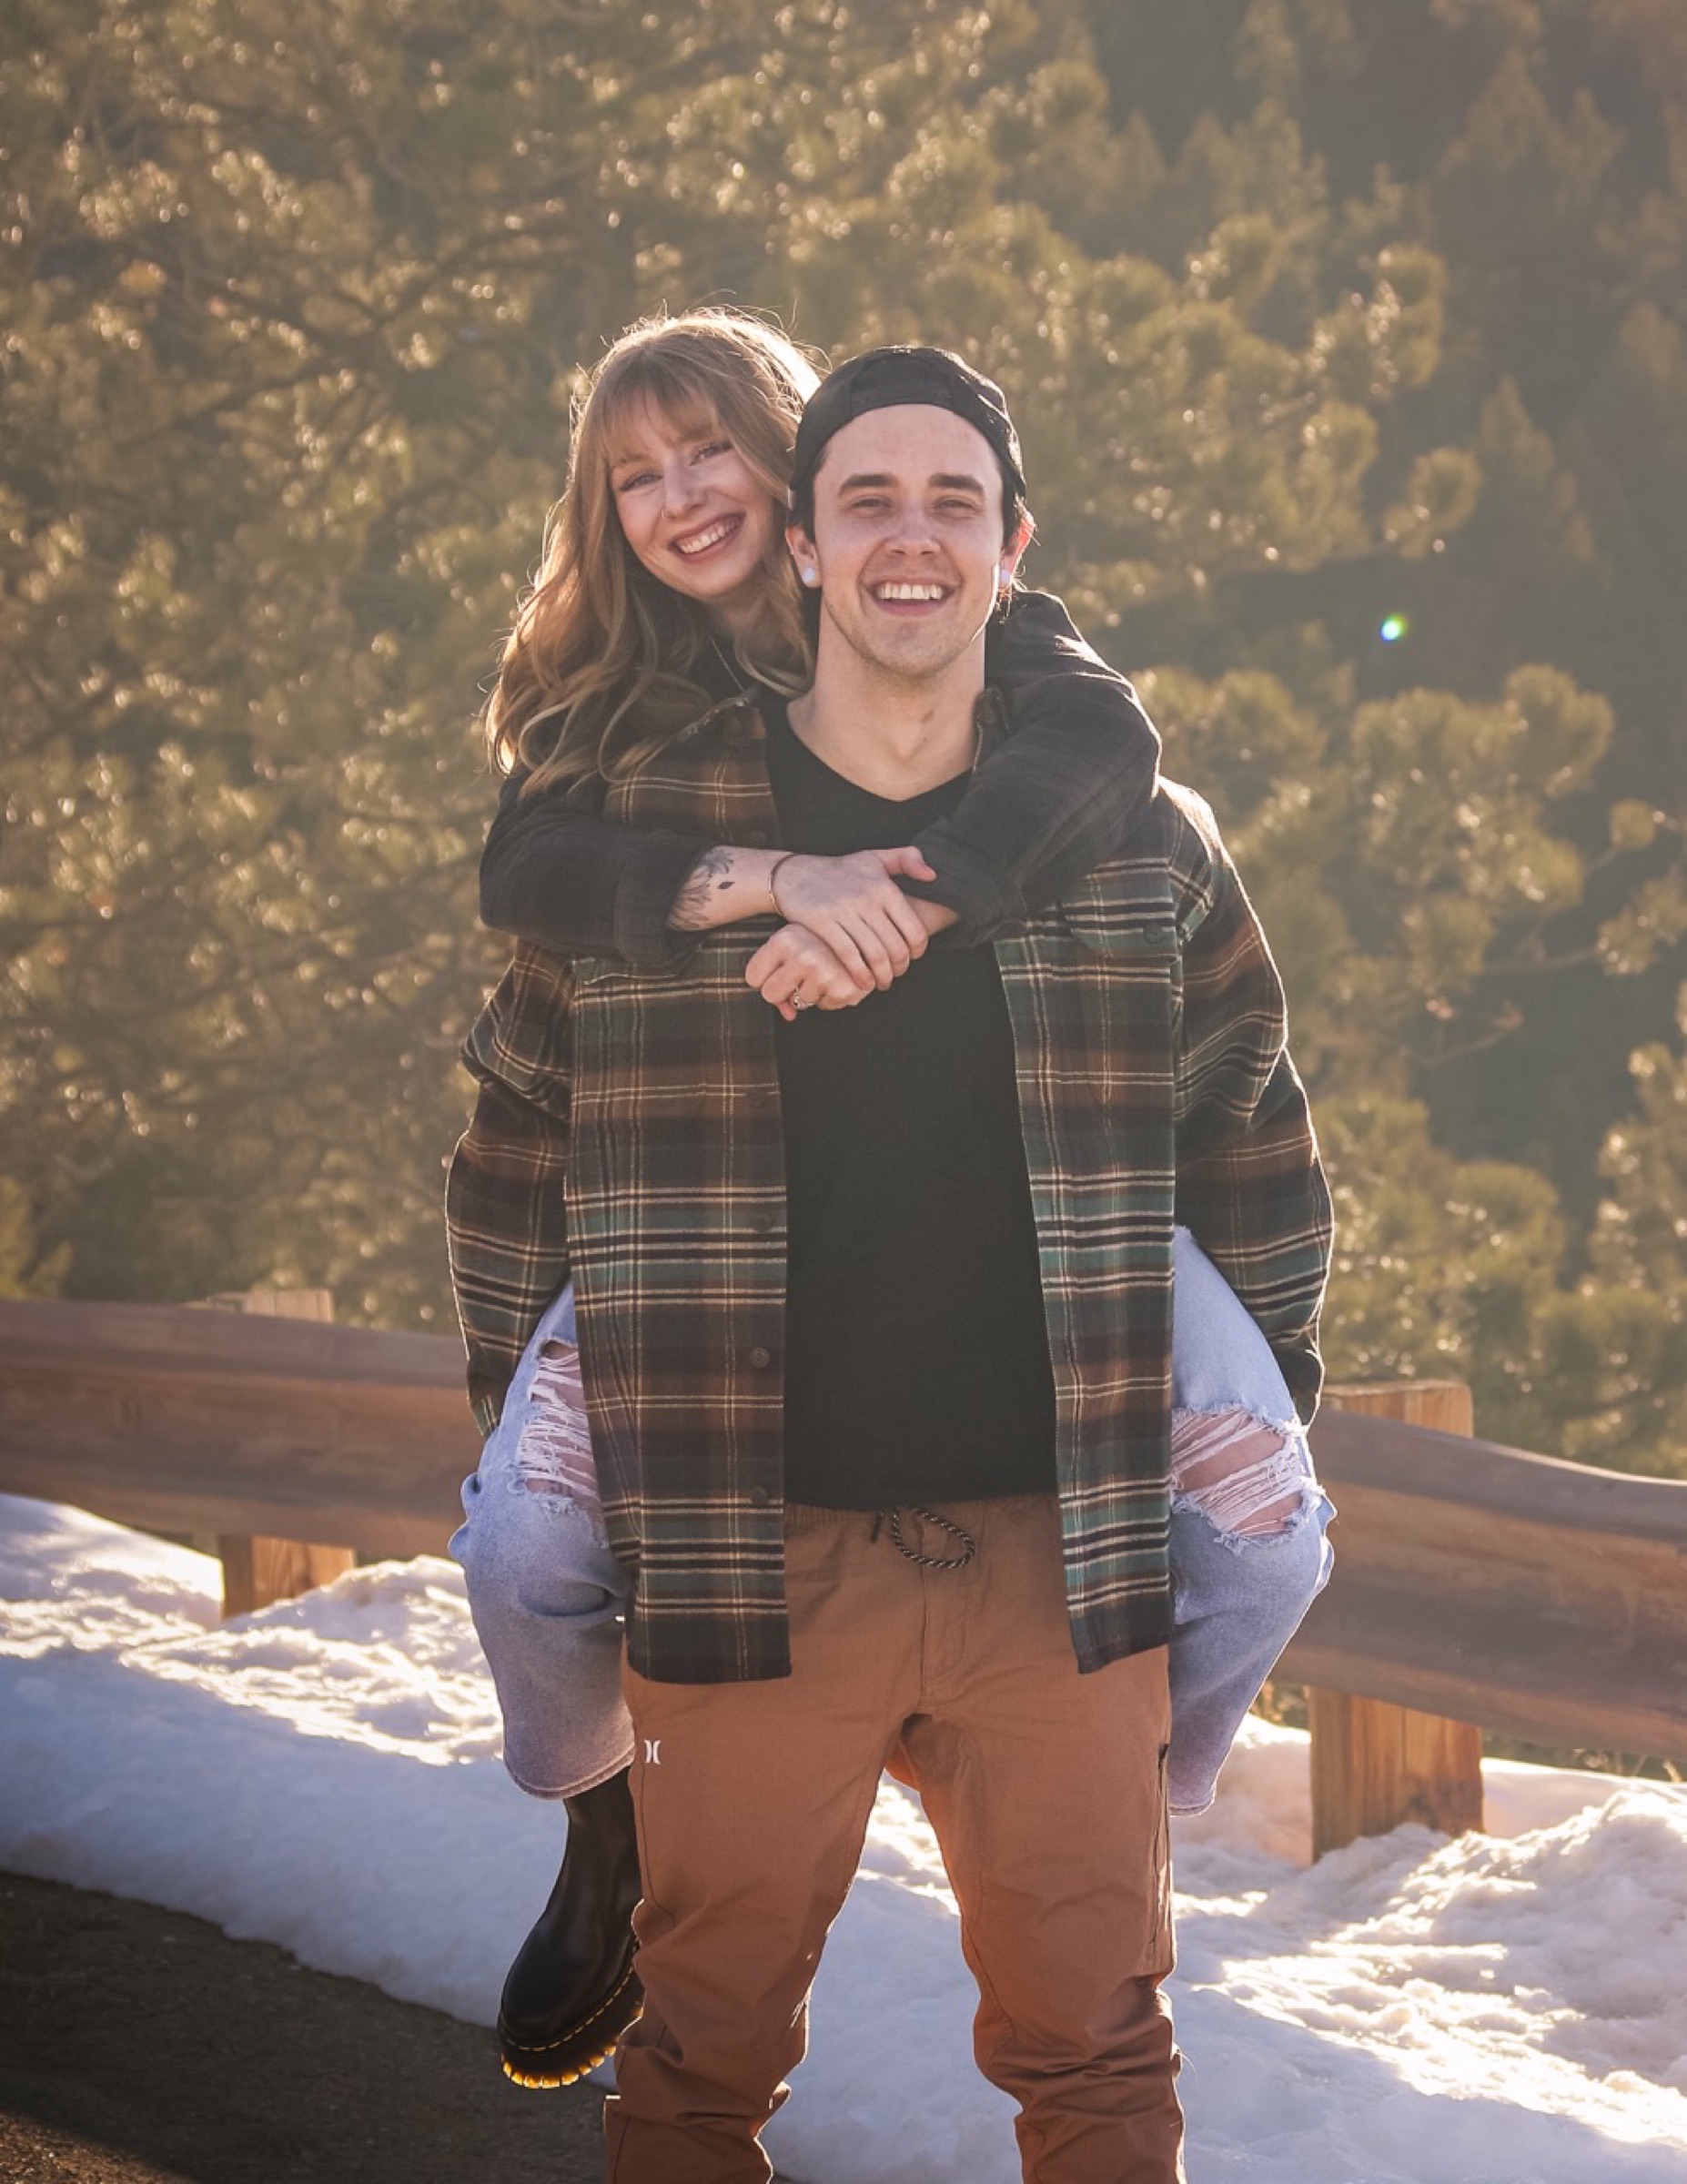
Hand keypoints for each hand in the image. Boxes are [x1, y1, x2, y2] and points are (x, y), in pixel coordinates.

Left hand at [746, 923, 876, 1020]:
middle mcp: (801, 956)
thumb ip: (779, 977)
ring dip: (811, 992)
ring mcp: (823, 974)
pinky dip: (831, 996)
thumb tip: (788, 1015)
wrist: (868, 929)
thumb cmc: (823, 937)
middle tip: (799, 977)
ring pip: (798, 1003)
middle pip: (769, 994)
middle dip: (782, 991)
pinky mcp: (842, 989)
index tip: (777, 971)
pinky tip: (840, 976)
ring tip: (826, 970)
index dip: (764, 978)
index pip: (752, 977)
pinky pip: (824, 1006)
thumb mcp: (795, 944)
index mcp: (784, 940)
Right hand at [768, 849, 937, 992]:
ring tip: (881, 982)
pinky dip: (860, 974)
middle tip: (895, 975)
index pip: (914, 930)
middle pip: (895, 947)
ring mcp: (844, 911)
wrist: (795, 874)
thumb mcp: (875, 857)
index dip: (917, 952)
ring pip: (874, 955)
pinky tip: (862, 983)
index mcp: (884, 887)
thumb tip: (933, 876)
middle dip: (899, 969)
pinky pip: (849, 955)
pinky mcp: (823, 923)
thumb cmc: (840, 870)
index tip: (911, 958)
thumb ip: (908, 859)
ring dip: (882, 976)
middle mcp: (867, 898)